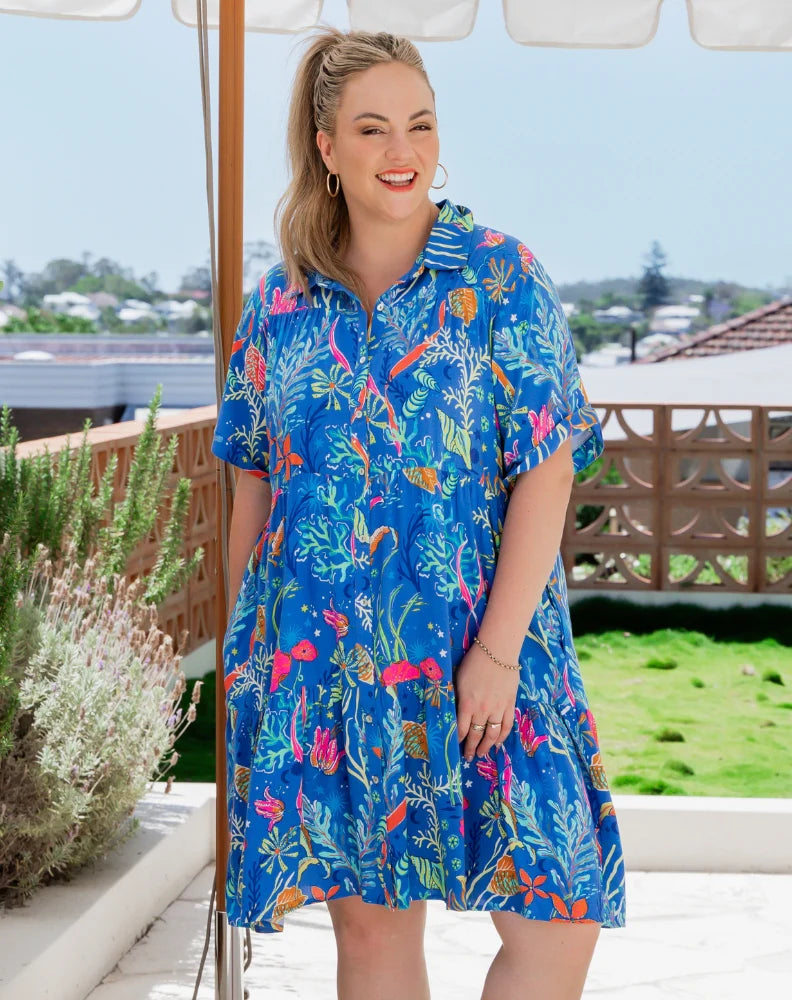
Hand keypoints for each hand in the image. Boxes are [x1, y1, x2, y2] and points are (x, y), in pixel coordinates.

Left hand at [454, 640, 518, 760]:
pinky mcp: (509, 705)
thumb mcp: (458, 680)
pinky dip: (502, 737)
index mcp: (467, 704)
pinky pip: (506, 725)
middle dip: (471, 748)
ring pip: (492, 734)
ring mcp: (497, 709)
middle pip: (476, 734)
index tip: (456, 747)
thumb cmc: (474, 662)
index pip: (462, 729)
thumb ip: (458, 698)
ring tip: (482, 754)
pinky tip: (498, 744)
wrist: (497, 652)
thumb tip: (456, 712)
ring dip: (486, 746)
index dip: (459, 740)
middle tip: (469, 757)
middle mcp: (482, 710)